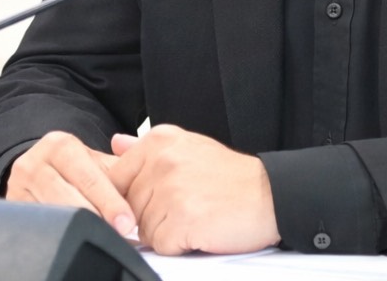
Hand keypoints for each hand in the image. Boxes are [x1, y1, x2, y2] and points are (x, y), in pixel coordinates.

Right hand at [3, 131, 136, 238]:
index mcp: (59, 145)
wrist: (37, 172)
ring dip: (79, 229)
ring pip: (53, 215)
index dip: (110, 201)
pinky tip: (75, 240)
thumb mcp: (95, 162)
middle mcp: (34, 162)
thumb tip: (147, 182)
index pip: (88, 176)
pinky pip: (38, 226)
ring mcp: (17, 187)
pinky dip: (59, 235)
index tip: (126, 222)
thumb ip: (121, 168)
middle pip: (69, 197)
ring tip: (101, 238)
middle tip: (118, 235)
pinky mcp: (11, 209)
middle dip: (97, 218)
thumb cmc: (75, 170)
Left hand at [108, 124, 280, 254]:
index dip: (133, 197)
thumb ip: (148, 149)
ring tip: (195, 216)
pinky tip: (200, 229)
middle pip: (128, 206)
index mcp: (160, 141)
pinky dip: (179, 245)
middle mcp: (162, 160)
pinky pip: (160, 245)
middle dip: (152, 215)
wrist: (270, 195)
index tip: (158, 198)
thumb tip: (116, 143)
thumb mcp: (189, 148)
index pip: (116, 177)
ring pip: (143, 228)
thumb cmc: (231, 177)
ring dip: (166, 231)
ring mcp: (171, 189)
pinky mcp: (182, 218)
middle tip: (187, 205)